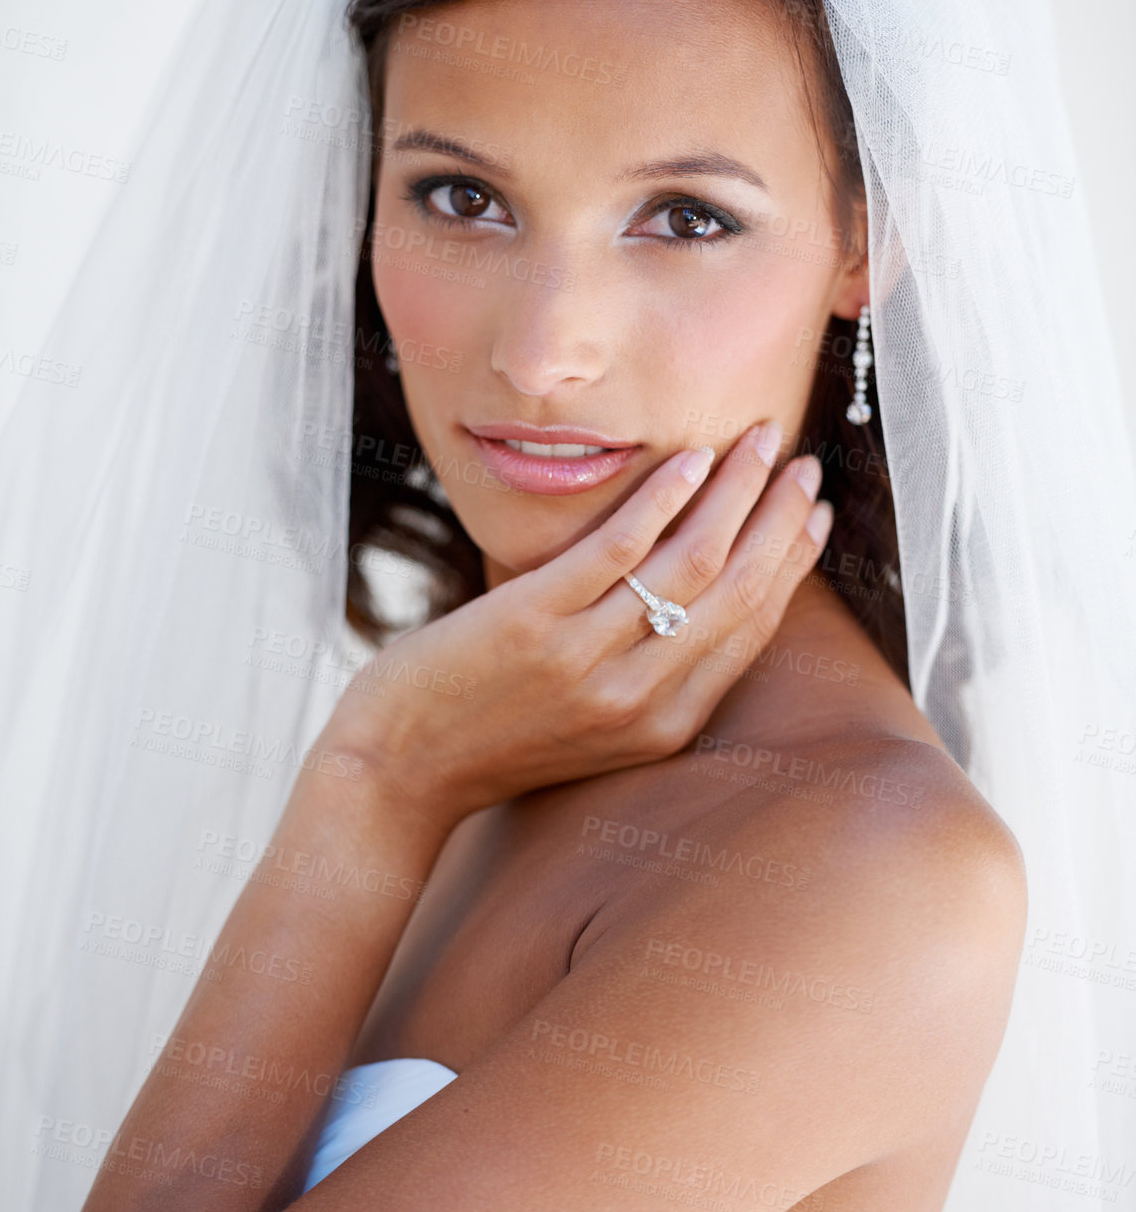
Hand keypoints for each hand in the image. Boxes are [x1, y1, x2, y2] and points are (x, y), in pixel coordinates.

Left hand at [327, 423, 832, 824]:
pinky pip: (620, 547)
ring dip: (737, 490)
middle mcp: (640, 697)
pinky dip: (665, 495)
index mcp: (664, 726)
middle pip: (738, 588)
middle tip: (804, 463)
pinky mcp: (534, 622)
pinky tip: (688, 457)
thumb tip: (688, 600)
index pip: (751, 629)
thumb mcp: (591, 727)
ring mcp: (589, 660)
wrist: (398, 771)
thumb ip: (645, 675)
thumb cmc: (490, 738)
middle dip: (781, 517)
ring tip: (759, 440)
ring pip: (693, 559)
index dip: (790, 565)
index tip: (813, 515)